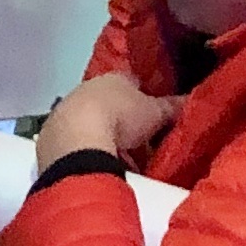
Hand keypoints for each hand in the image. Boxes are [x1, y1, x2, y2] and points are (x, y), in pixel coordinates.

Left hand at [32, 74, 179, 174]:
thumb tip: (195, 98)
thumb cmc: (120, 118)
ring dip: (100, 137)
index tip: (153, 112)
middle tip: (138, 144)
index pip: (131, 81)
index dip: (144, 96)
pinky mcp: (50, 138)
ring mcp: (64, 113)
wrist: (76, 141)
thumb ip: (173, 107)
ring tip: (117, 161)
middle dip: (121, 120)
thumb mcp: (155, 113)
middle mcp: (85, 89)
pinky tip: (93, 168)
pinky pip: (72, 144)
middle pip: (108, 103)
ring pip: (87, 123)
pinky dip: (82, 153)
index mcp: (112, 78)